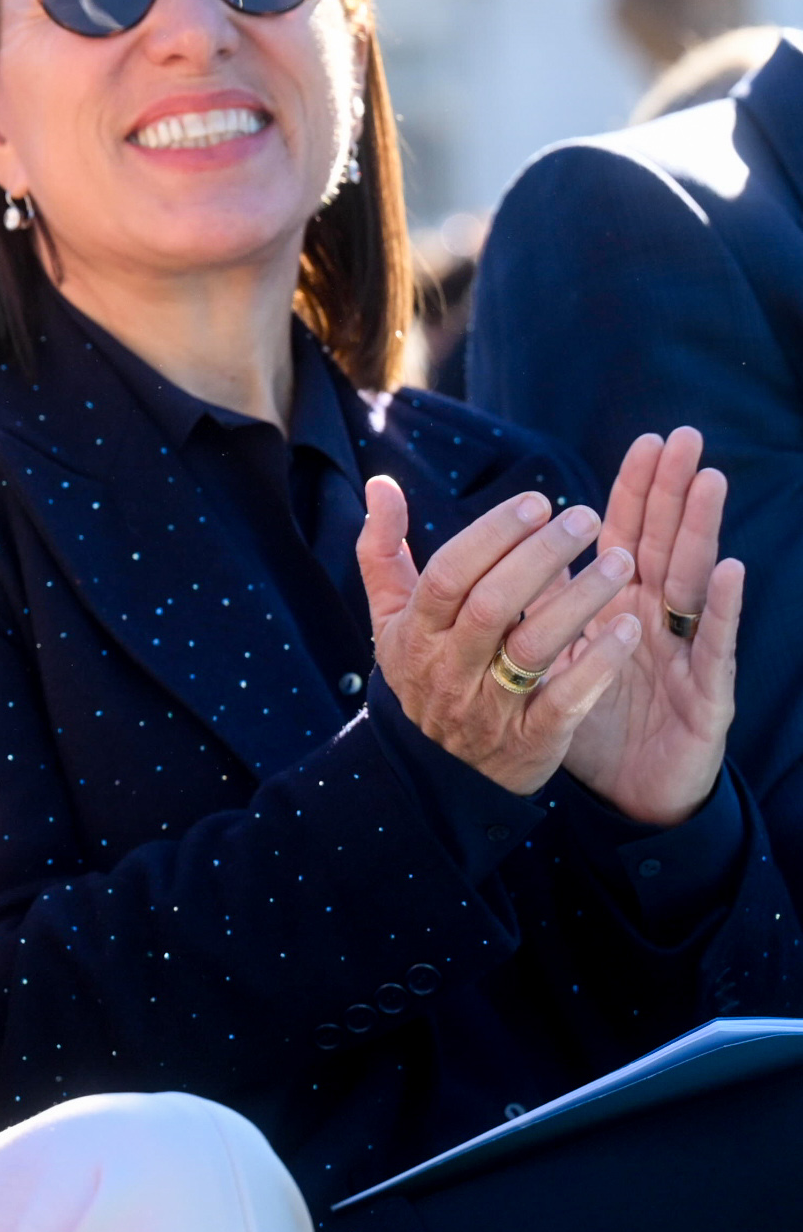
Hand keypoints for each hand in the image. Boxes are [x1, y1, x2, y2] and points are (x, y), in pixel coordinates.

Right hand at [359, 480, 639, 792]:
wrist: (437, 769)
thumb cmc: (424, 670)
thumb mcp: (393, 615)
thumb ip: (383, 550)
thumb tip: (380, 484)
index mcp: (415, 631)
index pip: (449, 575)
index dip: (492, 536)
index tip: (539, 501)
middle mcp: (447, 668)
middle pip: (490, 606)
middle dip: (541, 557)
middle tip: (586, 517)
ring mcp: (487, 706)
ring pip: (532, 648)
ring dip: (579, 601)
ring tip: (622, 561)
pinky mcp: (529, 740)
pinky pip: (565, 701)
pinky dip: (597, 664)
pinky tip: (630, 628)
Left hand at [560, 429, 743, 824]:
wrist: (625, 794)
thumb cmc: (587, 718)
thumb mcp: (553, 657)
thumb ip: (538, 606)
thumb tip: (506, 553)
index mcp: (617, 607)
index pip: (625, 537)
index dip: (635, 491)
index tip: (645, 441)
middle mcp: (654, 620)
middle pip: (663, 544)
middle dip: (672, 490)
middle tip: (685, 436)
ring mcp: (682, 652)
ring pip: (690, 581)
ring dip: (700, 530)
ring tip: (707, 480)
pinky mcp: (704, 694)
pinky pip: (710, 646)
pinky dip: (717, 608)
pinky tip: (724, 570)